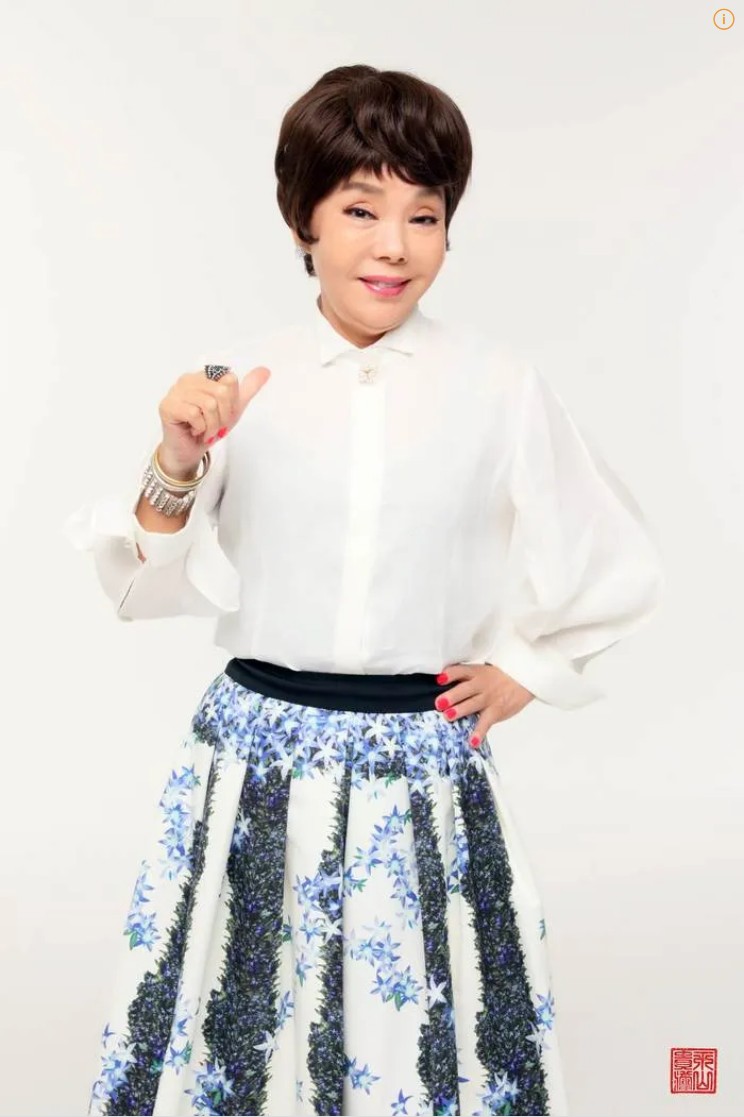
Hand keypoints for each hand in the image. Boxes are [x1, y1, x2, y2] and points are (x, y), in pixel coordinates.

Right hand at [157, 365, 271, 474]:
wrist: (191, 451)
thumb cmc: (209, 427)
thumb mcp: (234, 407)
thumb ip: (249, 388)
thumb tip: (265, 370)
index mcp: (203, 376)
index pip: (229, 380)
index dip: (231, 403)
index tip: (223, 415)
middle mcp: (188, 379)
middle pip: (221, 392)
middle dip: (223, 416)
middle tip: (214, 426)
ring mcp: (175, 391)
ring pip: (208, 404)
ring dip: (212, 425)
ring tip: (205, 430)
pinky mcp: (168, 406)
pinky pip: (194, 414)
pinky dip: (200, 428)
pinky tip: (193, 430)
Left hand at [434, 662, 534, 746]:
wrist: (523, 679)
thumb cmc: (497, 677)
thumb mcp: (481, 671)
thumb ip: (464, 678)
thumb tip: (441, 686)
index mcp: (475, 673)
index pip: (461, 671)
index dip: (450, 674)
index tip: (439, 679)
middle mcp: (481, 685)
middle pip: (465, 689)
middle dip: (452, 696)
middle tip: (440, 703)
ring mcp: (489, 698)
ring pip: (473, 704)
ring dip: (461, 710)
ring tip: (449, 716)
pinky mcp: (496, 711)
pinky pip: (486, 722)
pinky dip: (479, 732)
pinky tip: (472, 741)